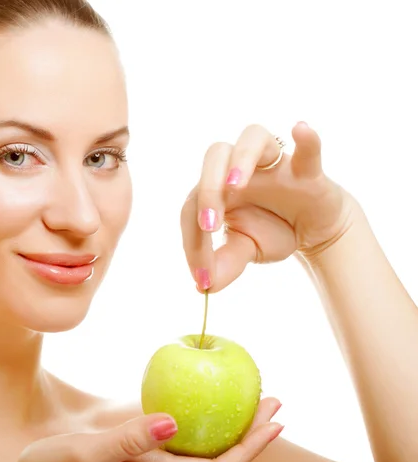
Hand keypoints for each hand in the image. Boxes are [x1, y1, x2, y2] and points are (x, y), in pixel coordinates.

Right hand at [0, 398, 281, 461]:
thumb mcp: (84, 455)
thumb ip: (128, 440)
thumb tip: (172, 421)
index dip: (252, 446)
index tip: (276, 419)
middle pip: (221, 460)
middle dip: (252, 434)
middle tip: (272, 400)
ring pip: (203, 453)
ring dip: (230, 429)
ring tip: (246, 401)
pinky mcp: (136, 461)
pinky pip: (179, 444)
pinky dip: (199, 424)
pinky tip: (196, 406)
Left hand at [181, 122, 357, 291]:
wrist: (315, 230)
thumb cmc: (272, 231)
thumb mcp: (245, 250)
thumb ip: (225, 264)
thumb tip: (203, 286)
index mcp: (216, 187)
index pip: (194, 204)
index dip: (193, 241)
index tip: (202, 275)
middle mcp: (240, 167)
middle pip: (214, 156)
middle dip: (207, 190)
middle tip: (209, 225)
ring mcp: (273, 164)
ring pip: (252, 138)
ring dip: (241, 160)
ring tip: (234, 185)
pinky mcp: (306, 170)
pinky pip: (307, 150)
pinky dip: (307, 140)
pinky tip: (300, 129)